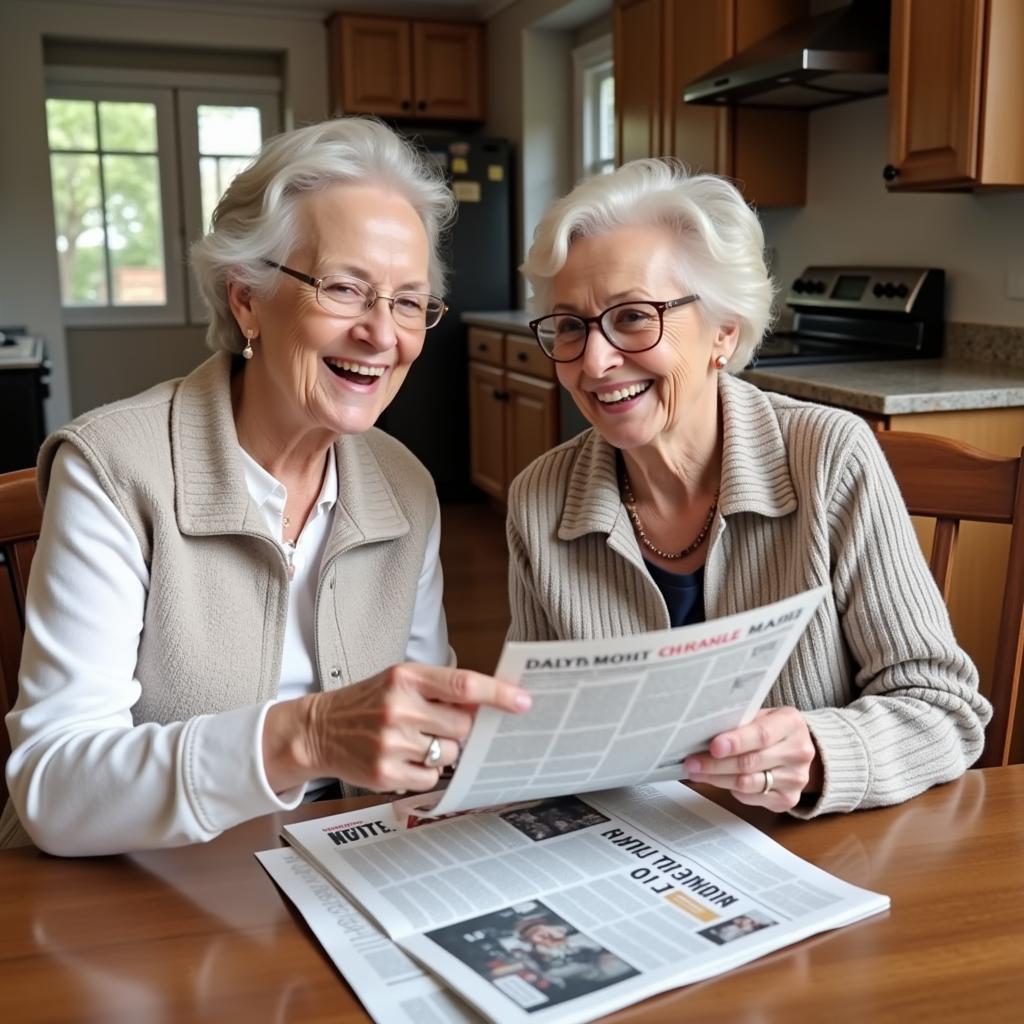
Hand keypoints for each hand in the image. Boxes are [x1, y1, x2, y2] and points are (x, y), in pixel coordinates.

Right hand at [263, 664, 530, 793]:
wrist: (318, 730)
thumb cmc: (367, 702)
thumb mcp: (400, 681)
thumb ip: (441, 690)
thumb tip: (488, 706)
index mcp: (406, 677)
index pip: (463, 685)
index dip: (498, 694)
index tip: (524, 701)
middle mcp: (399, 708)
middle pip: (463, 726)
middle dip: (459, 729)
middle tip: (437, 724)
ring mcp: (392, 743)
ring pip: (450, 755)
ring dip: (442, 752)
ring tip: (414, 741)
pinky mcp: (385, 773)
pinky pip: (430, 778)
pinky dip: (425, 772)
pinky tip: (403, 759)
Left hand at [683, 707, 820, 811]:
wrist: (798, 749)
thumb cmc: (771, 728)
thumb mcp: (762, 716)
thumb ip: (740, 723)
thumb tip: (703, 731)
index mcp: (792, 723)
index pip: (761, 735)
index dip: (735, 742)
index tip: (713, 746)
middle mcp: (799, 752)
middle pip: (750, 762)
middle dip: (715, 764)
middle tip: (691, 762)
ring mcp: (796, 778)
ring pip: (747, 783)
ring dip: (717, 779)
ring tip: (696, 772)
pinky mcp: (788, 799)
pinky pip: (751, 797)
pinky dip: (730, 789)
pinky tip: (717, 780)